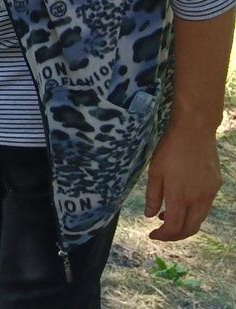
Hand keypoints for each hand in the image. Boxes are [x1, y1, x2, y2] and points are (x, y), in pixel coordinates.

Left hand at [144, 124, 222, 240]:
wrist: (195, 131)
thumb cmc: (170, 150)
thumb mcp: (154, 172)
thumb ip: (153, 197)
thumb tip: (151, 216)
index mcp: (180, 196)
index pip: (174, 227)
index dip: (163, 235)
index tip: (152, 234)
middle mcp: (199, 199)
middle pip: (190, 228)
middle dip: (175, 235)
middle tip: (161, 232)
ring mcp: (210, 192)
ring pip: (199, 218)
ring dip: (184, 223)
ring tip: (167, 216)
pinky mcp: (216, 185)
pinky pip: (205, 205)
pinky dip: (192, 211)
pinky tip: (181, 201)